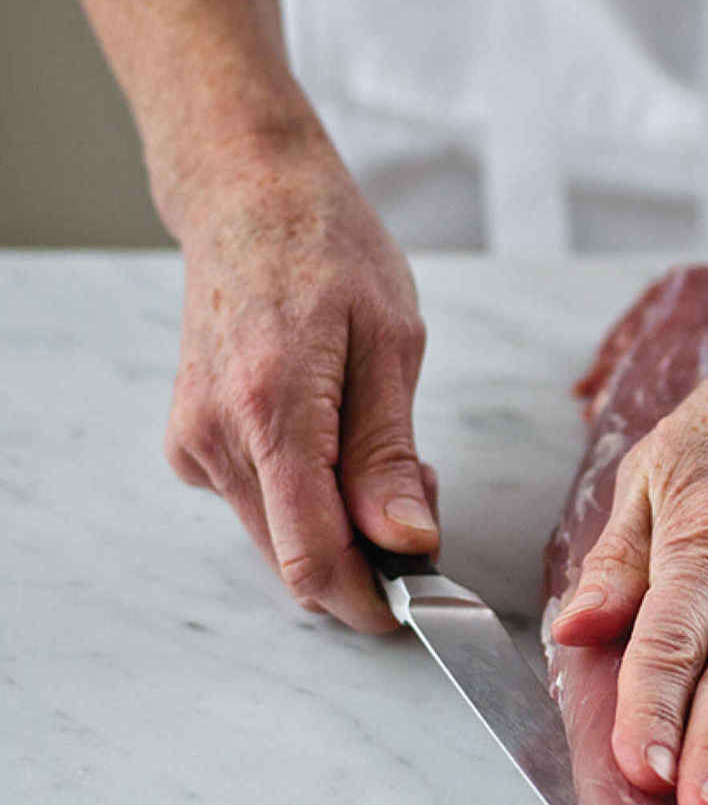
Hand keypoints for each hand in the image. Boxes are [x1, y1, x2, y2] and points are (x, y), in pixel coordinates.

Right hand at [162, 126, 437, 630]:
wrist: (250, 200)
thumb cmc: (330, 252)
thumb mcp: (390, 344)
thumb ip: (389, 453)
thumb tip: (407, 541)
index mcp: (272, 409)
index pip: (311, 554)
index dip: (368, 599)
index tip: (417, 604)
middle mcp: (216, 437)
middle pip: (294, 556)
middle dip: (368, 555)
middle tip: (419, 490)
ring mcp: (194, 442)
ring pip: (276, 535)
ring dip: (339, 525)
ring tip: (382, 452)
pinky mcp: (190, 441)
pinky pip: (258, 503)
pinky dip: (307, 499)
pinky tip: (337, 445)